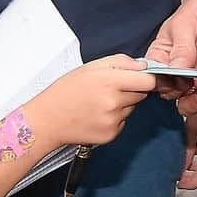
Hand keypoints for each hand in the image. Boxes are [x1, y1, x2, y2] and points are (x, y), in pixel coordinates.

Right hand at [34, 56, 155, 148]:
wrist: (49, 119)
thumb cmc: (67, 90)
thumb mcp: (91, 66)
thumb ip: (121, 62)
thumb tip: (142, 65)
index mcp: (109, 81)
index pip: (147, 81)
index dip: (147, 77)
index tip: (143, 76)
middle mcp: (114, 103)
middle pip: (141, 94)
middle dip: (132, 89)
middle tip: (112, 87)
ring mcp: (113, 121)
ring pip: (132, 108)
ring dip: (123, 103)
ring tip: (100, 101)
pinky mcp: (111, 135)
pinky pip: (123, 121)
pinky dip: (115, 117)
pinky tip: (98, 114)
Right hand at [145, 0, 196, 117]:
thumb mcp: (186, 24)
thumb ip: (181, 49)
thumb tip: (175, 72)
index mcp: (163, 56)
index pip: (153, 77)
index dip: (158, 82)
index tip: (168, 79)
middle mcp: (178, 72)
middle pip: (169, 94)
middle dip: (177, 94)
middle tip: (187, 83)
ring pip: (188, 105)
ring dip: (194, 105)